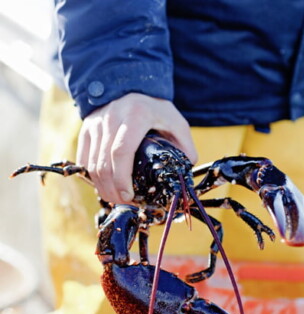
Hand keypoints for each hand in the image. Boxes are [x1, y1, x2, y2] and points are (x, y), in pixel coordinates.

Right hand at [77, 93, 197, 202]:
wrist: (129, 86)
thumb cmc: (154, 108)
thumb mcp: (175, 122)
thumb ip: (185, 146)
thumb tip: (184, 172)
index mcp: (135, 116)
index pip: (121, 151)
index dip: (122, 178)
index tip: (128, 196)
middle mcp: (111, 119)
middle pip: (104, 162)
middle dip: (112, 189)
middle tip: (124, 202)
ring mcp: (95, 125)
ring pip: (92, 164)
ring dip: (102, 186)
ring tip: (116, 198)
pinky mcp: (87, 131)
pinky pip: (84, 159)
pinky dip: (92, 177)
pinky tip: (104, 186)